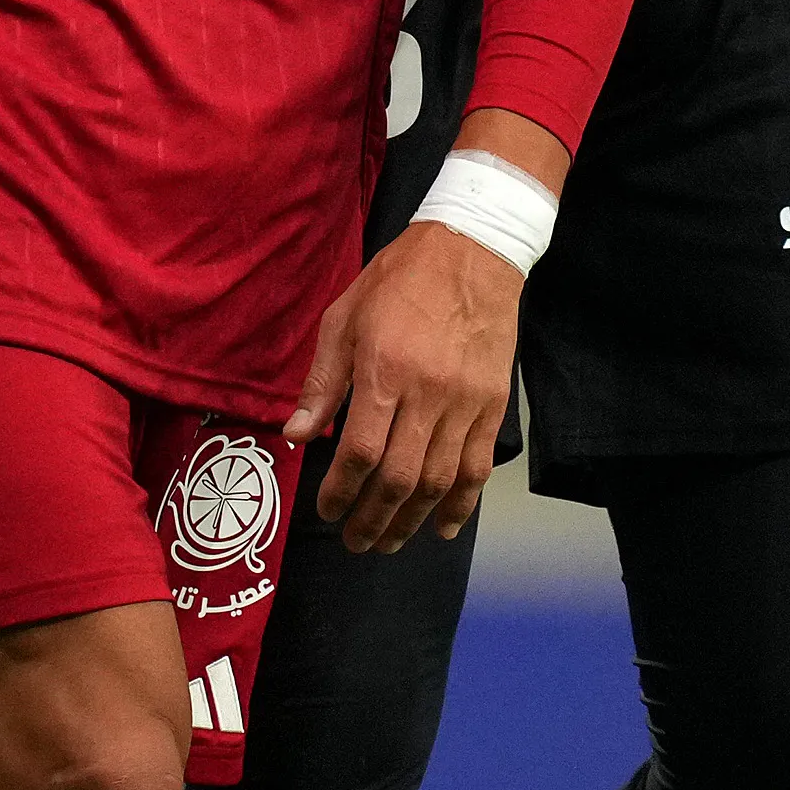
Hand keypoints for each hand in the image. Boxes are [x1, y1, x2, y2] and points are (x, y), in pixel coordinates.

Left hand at [285, 224, 519, 555]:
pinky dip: (462, 505)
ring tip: (389, 541)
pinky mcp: (493, 404)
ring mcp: (464, 401)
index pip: (359, 452)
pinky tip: (444, 526)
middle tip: (355, 541)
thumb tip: (296, 435)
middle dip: (372, 520)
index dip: (340, 492)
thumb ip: (322, 381)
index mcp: (384, 369)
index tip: (327, 509)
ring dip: (411, 521)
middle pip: (398, 479)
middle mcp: (427, 392)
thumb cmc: (401, 279)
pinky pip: (478, 468)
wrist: (473, 249)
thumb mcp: (345, 316)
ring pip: (438, 482)